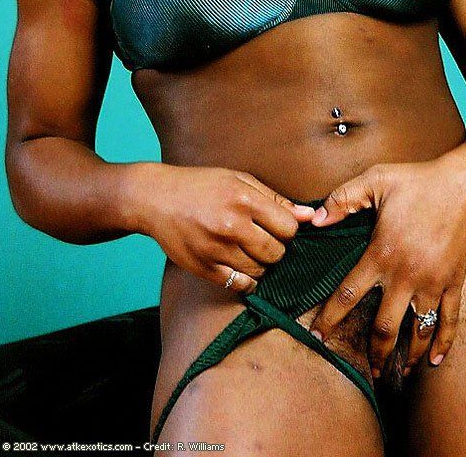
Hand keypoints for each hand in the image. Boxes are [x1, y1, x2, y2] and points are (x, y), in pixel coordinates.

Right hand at [140, 165, 315, 292]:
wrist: (157, 198)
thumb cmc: (202, 186)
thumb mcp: (239, 180)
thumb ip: (275, 199)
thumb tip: (309, 215)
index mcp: (243, 199)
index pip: (289, 227)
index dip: (287, 228)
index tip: (277, 225)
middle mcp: (231, 225)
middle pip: (277, 252)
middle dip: (276, 247)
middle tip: (263, 238)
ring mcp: (216, 249)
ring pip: (261, 271)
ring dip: (261, 263)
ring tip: (249, 249)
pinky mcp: (204, 268)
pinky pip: (240, 285)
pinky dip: (247, 280)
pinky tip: (241, 265)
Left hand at [306, 154, 465, 378]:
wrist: (463, 184)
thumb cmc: (417, 180)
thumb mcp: (375, 180)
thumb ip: (342, 199)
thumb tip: (314, 219)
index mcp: (381, 253)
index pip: (348, 294)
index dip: (330, 318)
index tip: (319, 336)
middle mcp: (405, 275)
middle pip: (384, 327)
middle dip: (373, 353)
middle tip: (366, 370)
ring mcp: (433, 282)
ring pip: (417, 331)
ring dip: (406, 356)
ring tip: (397, 372)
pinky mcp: (454, 282)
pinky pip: (449, 320)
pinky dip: (443, 343)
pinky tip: (435, 360)